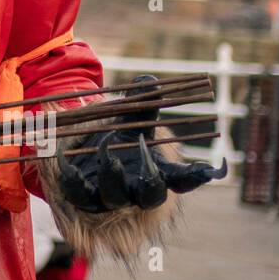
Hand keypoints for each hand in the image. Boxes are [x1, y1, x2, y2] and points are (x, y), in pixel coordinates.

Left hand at [57, 76, 225, 213]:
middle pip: (151, 196)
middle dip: (151, 183)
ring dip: (112, 175)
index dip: (197, 176)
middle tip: (149, 166)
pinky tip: (68, 159)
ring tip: (108, 153)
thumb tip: (148, 82)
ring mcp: (108, 195)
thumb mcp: (130, 117)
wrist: (81, 143)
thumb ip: (142, 103)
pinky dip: (73, 177)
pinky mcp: (81, 196)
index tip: (210, 168)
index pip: (183, 179)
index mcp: (156, 170)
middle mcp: (135, 188)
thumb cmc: (116, 131)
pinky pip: (77, 192)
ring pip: (114, 197)